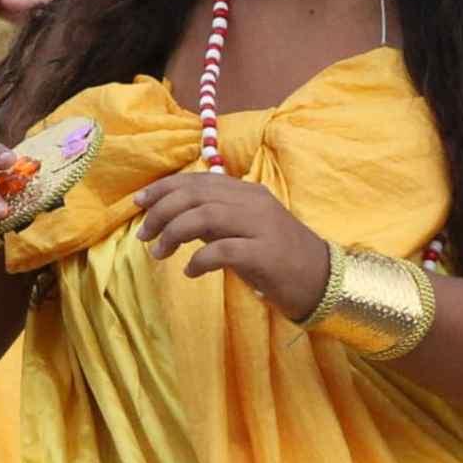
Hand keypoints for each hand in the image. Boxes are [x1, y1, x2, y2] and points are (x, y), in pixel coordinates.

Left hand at [132, 169, 330, 318]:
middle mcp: (253, 203)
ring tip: (159, 253)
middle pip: (195, 195)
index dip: (163, 188)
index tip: (139, 202)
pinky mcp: (265, 254)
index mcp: (247, 192)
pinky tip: (190, 271)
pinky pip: (222, 250)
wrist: (323, 280)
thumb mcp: (244, 230)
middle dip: (161, 212)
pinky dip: (199, 259)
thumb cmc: (279, 258)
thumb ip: (214, 220)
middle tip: (143, 234)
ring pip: (204, 216)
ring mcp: (261, 227)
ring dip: (173, 233)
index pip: (197, 181)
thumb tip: (174, 218)